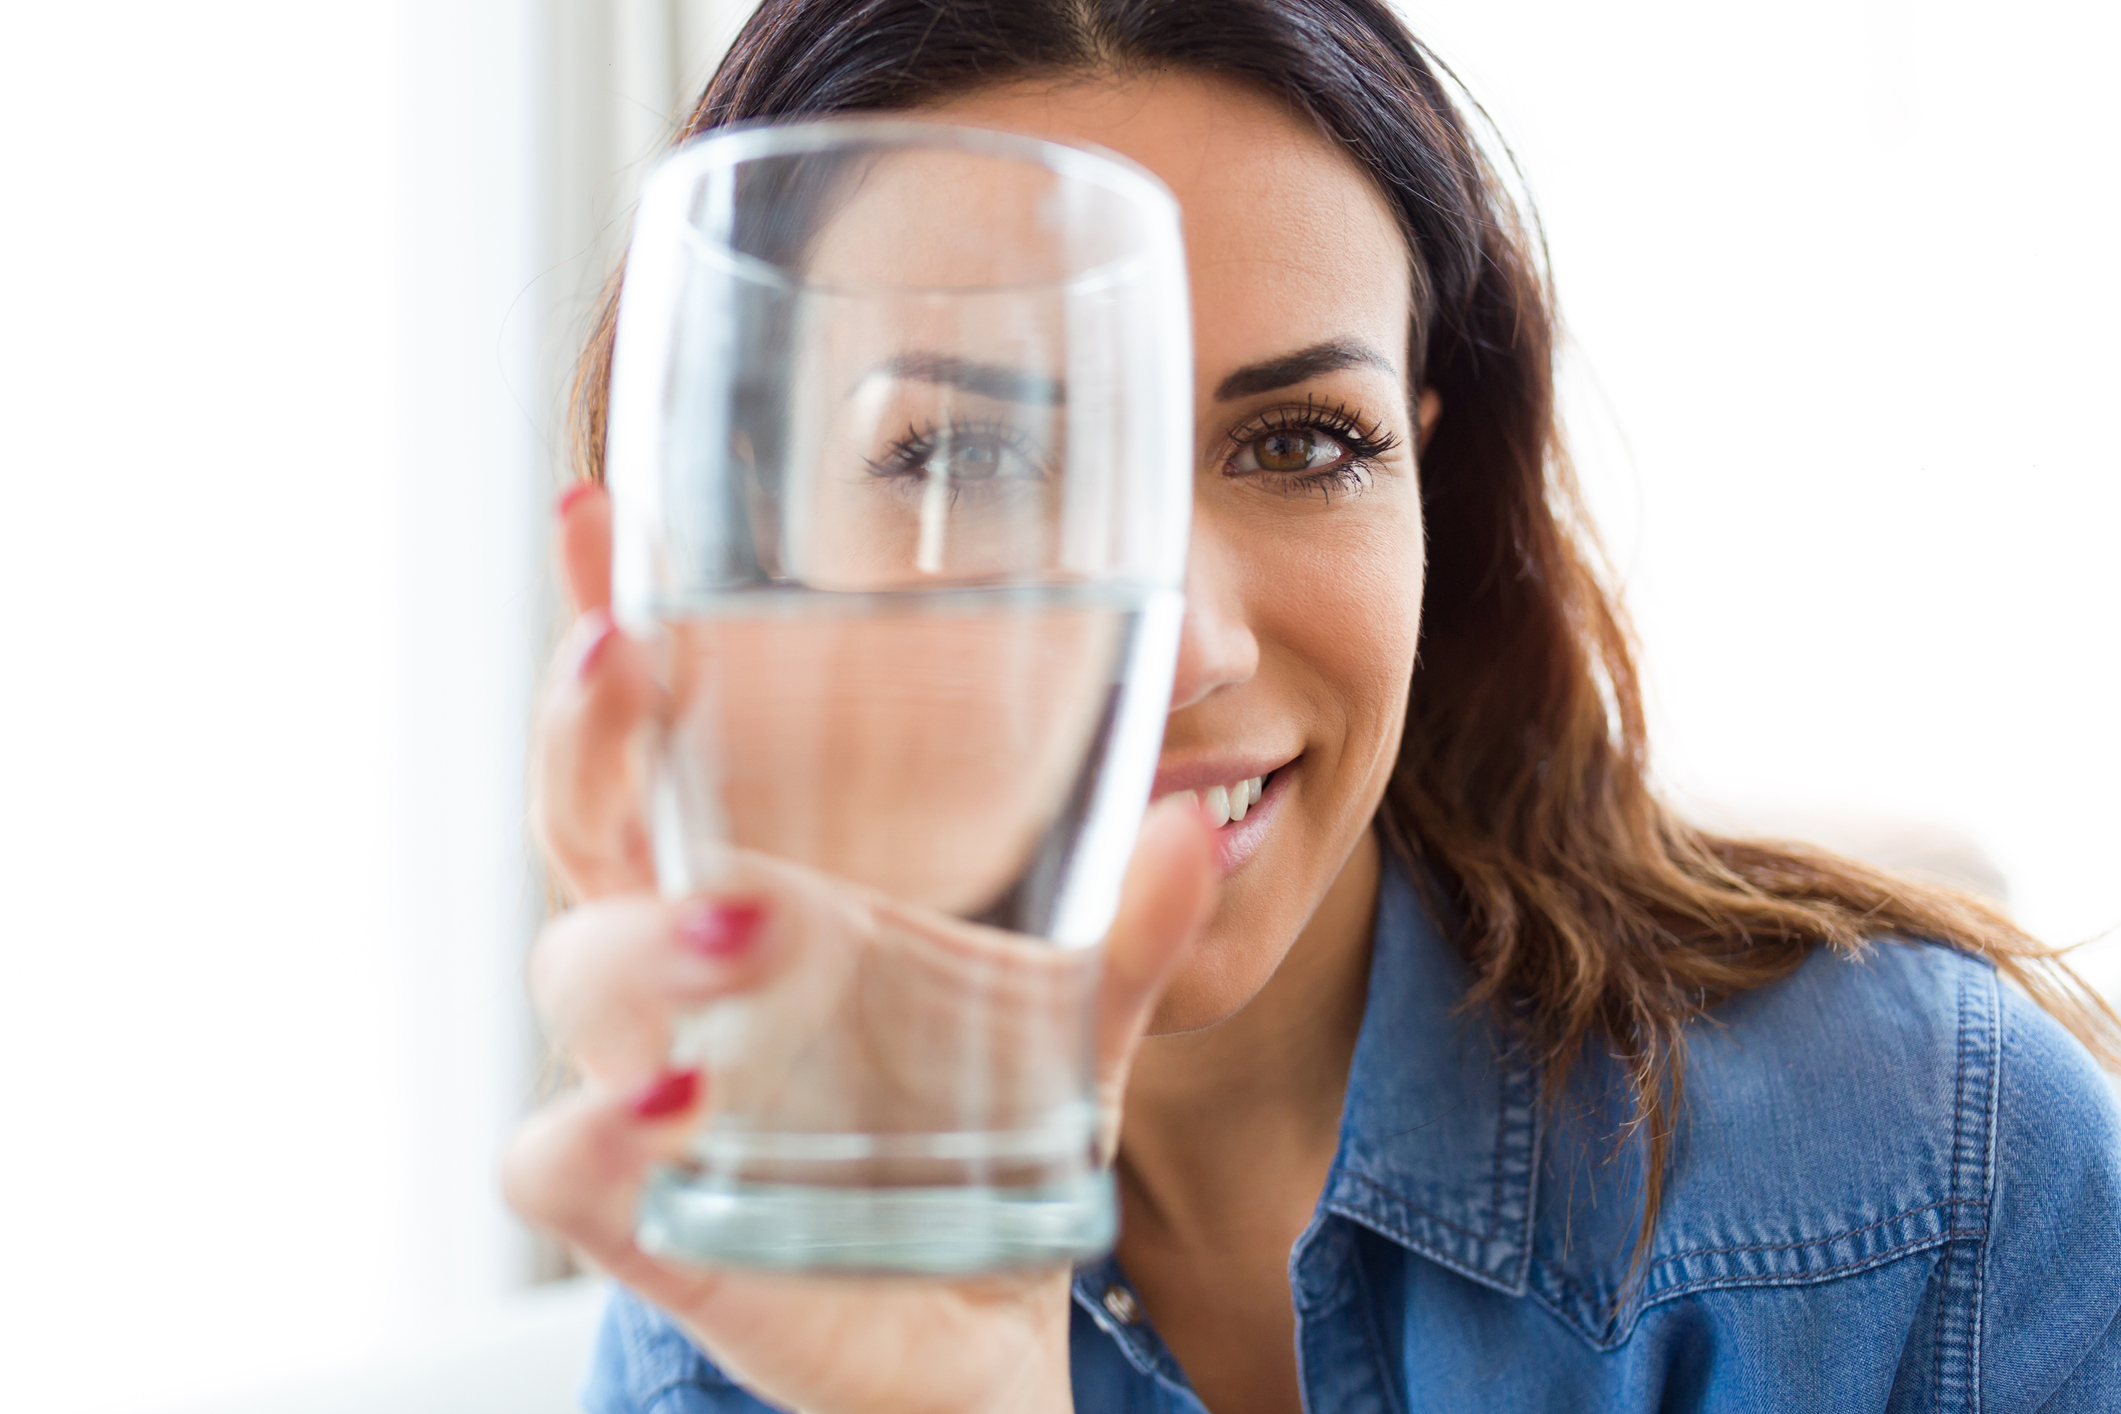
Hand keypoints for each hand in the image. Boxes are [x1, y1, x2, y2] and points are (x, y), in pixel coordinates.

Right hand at [503, 483, 1217, 1413]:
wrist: (969, 1325)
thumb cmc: (975, 1138)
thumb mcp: (1070, 1017)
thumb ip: (1133, 928)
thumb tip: (1203, 818)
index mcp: (758, 886)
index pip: (654, 734)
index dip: (603, 624)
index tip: (595, 509)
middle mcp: (684, 969)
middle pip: (582, 818)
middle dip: (589, 728)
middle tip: (638, 647)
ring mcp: (656, 1080)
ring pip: (573, 972)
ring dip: (640, 936)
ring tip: (748, 922)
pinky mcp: (652, 1212)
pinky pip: (558, 1160)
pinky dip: (592, 1129)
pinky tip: (681, 1098)